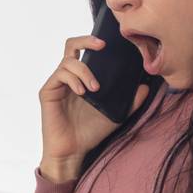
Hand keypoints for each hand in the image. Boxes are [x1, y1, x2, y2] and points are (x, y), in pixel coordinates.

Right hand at [39, 34, 149, 162]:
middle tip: (101, 46)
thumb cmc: (91, 132)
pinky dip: (73, 80)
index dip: (92, 41)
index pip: (84, 50)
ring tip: (95, 88)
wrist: (74, 151)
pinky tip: (82, 92)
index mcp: (81, 78)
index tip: (108, 43)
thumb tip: (145, 86)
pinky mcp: (48, 92)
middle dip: (86, 40)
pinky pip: (59, 75)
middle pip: (71, 45)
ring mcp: (57, 83)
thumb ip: (130, 101)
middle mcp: (68, 77)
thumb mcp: (116, 114)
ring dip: (85, 71)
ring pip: (68, 61)